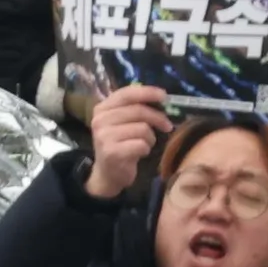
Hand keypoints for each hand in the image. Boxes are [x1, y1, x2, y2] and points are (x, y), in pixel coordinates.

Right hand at [83, 83, 174, 198]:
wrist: (107, 174)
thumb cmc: (120, 143)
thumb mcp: (123, 122)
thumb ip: (135, 107)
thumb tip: (161, 97)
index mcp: (102, 108)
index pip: (127, 93)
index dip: (148, 92)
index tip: (164, 96)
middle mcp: (100, 120)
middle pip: (138, 111)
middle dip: (158, 118)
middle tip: (167, 126)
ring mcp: (104, 137)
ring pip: (142, 128)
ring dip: (150, 138)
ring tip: (145, 144)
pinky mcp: (111, 152)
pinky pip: (141, 144)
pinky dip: (146, 149)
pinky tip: (140, 153)